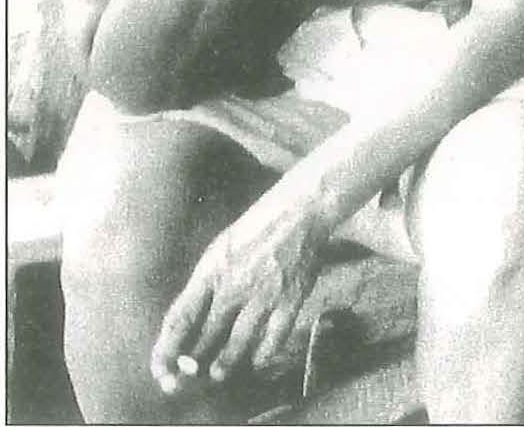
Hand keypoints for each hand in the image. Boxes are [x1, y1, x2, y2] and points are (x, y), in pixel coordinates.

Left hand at [150, 179, 330, 394]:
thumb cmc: (258, 226)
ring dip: (224, 364)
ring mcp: (263, 294)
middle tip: (190, 374)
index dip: (166, 350)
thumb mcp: (220, 249)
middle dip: (194, 363)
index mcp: (210, 272)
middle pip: (205, 337)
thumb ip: (205, 283)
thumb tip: (189, 320)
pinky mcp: (291, 298)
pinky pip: (274, 338)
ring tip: (217, 374)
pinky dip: (263, 354)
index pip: (178, 320)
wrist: (301, 210)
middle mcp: (233, 286)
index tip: (162, 369)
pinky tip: (258, 359)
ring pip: (237, 343)